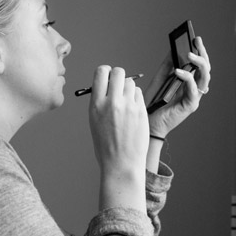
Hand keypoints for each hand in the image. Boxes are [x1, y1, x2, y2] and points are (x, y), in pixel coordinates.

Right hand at [88, 66, 148, 210]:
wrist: (121, 164)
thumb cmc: (106, 146)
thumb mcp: (94, 122)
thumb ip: (100, 102)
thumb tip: (106, 85)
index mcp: (96, 105)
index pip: (101, 73)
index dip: (105, 71)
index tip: (107, 76)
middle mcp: (112, 102)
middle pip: (118, 72)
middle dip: (118, 75)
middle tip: (118, 85)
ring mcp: (128, 106)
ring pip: (131, 82)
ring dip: (128, 88)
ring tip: (126, 101)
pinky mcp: (141, 111)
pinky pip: (139, 94)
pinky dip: (136, 97)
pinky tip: (133, 109)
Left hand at [145, 36, 210, 136]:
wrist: (148, 122)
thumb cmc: (154, 103)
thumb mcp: (160, 79)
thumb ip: (168, 66)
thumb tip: (173, 49)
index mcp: (189, 82)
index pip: (200, 65)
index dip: (200, 51)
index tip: (196, 38)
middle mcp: (195, 89)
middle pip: (206, 69)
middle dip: (203, 53)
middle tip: (196, 42)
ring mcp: (194, 97)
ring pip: (205, 78)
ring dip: (199, 63)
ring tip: (189, 54)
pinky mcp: (190, 105)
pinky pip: (193, 90)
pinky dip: (188, 78)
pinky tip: (178, 71)